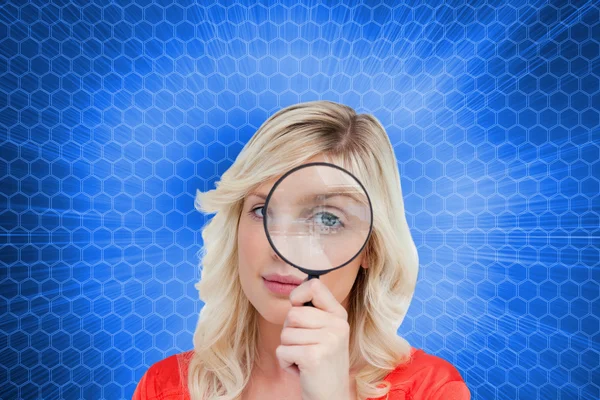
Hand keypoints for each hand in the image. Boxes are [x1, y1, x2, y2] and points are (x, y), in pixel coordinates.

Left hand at [276, 278, 351, 399]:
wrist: (331, 396)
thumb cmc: (321, 361)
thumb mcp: (324, 332)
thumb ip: (313, 312)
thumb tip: (294, 291)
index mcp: (339, 315)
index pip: (314, 285)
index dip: (298, 295)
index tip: (298, 308)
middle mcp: (337, 326)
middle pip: (292, 314)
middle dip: (289, 332)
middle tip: (304, 346)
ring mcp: (328, 341)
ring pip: (285, 333)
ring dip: (288, 349)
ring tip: (304, 359)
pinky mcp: (314, 357)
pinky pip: (282, 350)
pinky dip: (286, 362)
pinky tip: (302, 369)